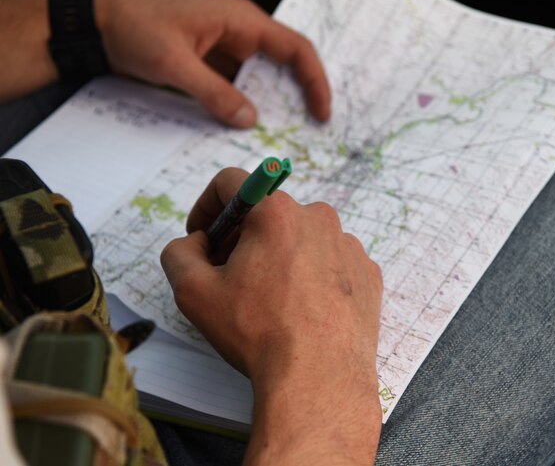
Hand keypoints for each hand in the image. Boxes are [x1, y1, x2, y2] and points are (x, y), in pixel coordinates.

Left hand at [95, 0, 329, 125]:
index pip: (295, 48)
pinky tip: (244, 127)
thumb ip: (214, 93)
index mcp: (240, 20)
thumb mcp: (174, 64)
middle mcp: (240, 31)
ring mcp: (225, 47)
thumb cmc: (133, 26)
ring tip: (280, 136)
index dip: (314, 80)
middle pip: (284, 65)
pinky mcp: (211, 62)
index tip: (322, 112)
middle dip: (298, 97)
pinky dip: (244, 105)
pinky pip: (238, 85)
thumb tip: (250, 120)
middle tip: (308, 132)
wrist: (95, 20)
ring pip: (261, 79)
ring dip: (270, 105)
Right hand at [161, 168, 382, 464]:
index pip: (231, 183)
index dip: (206, 207)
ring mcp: (348, 244)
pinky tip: (302, 310)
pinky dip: (312, 276)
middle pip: (269, 213)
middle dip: (243, 238)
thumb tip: (195, 242)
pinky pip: (330, 262)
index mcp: (276, 212)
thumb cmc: (259, 333)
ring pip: (301, 239)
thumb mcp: (194, 292)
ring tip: (271, 301)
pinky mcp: (367, 272)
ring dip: (280, 258)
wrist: (320, 378)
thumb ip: (179, 253)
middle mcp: (318, 218)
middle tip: (230, 276)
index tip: (202, 237)